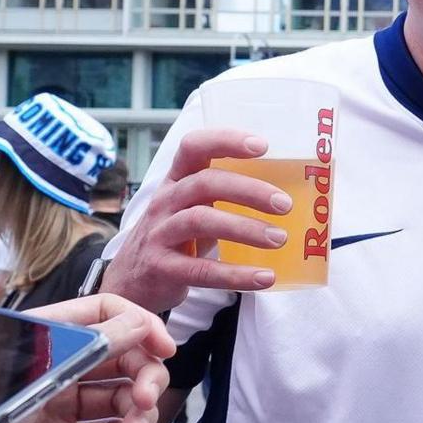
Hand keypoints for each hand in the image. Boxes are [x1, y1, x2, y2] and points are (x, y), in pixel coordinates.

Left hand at [8, 294, 175, 422]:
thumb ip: (86, 345)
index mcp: (40, 339)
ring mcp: (58, 407)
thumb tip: (137, 323)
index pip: (103, 313)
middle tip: (145, 404)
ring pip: (120, 400)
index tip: (164, 350)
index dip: (138, 326)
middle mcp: (52, 368)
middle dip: (144, 378)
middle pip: (121, 359)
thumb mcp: (31, 374)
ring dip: (136, 416)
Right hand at [98, 126, 288, 312]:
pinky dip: (236, 274)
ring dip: (245, 228)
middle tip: (285, 204)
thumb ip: (226, 196)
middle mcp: (165, 202)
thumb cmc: (178, 238)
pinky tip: (264, 277)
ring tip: (280, 238)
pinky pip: (200, 270)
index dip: (225, 141)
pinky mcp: (160, 268)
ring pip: (201, 221)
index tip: (262, 145)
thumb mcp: (195, 208)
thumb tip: (290, 193)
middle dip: (248, 190)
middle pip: (204, 183)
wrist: (132, 281)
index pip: (194, 147)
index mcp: (177, 181)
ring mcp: (160, 233)